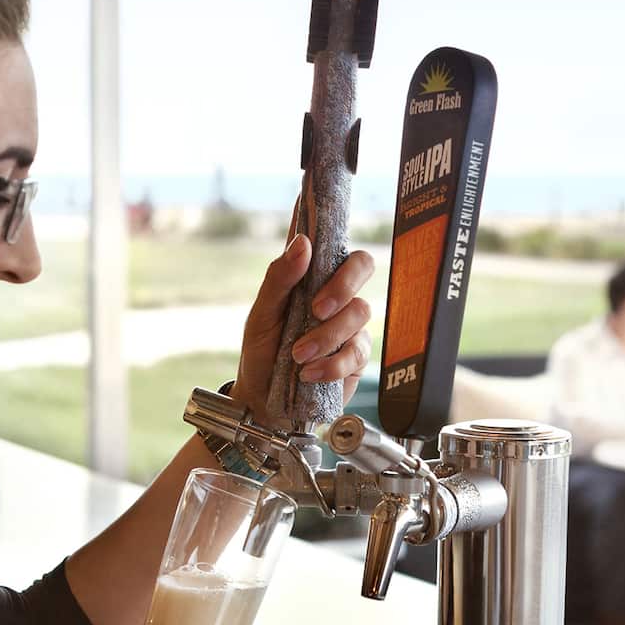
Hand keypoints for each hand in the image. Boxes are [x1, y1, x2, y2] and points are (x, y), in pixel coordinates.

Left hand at [235, 235, 376, 419]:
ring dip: (327, 336)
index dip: (331, 224)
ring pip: (360, 312)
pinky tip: (310, 374)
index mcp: (310, 275)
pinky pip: (357, 351)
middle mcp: (335, 293)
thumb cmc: (262, 351)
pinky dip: (332, 364)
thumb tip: (302, 243)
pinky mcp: (356, 354)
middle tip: (317, 309)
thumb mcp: (261, 315)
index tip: (320, 227)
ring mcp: (349, 322)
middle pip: (362, 265)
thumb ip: (280, 278)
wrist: (265, 401)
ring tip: (299, 355)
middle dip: (342, 286)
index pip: (329, 240)